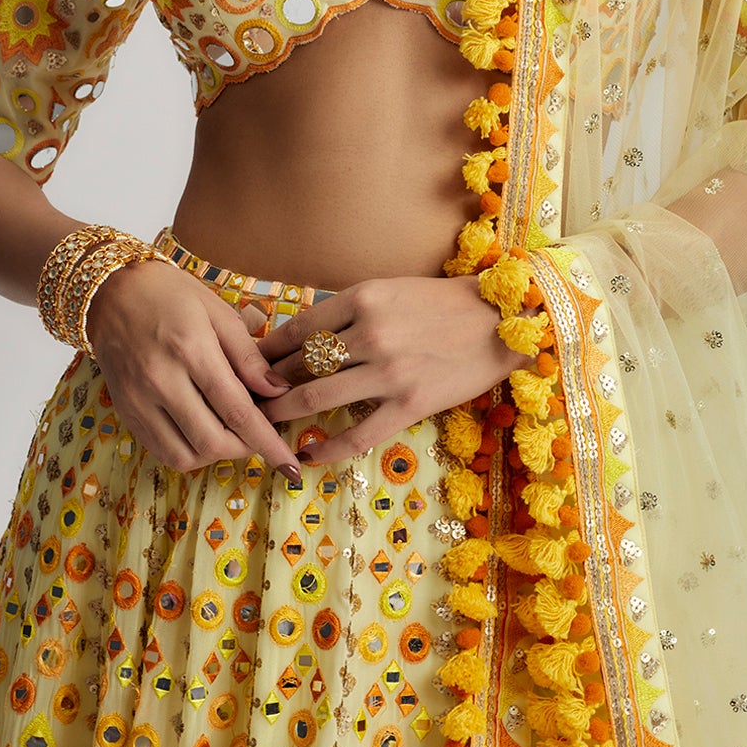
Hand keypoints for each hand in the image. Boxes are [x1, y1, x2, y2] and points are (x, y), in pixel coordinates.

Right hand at [83, 258, 301, 479]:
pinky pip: (161, 451)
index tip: (290, 464)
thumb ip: (248, 356)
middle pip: (212, 442)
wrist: (110, 291)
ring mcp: (138, 400)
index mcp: (191, 351)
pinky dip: (188, 451)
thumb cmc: (170, 293)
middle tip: (259, 435)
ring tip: (230, 433)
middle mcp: (161, 381)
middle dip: (244, 448)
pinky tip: (201, 431)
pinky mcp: (124, 411)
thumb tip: (279, 391)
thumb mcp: (217, 312)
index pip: (237, 411)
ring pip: (184, 456)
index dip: (268, 442)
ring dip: (215, 454)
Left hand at [255, 274, 517, 465]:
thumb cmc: (444, 303)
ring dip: (283, 413)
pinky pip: (358, 433)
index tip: (248, 365)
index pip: (298, 328)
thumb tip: (301, 335)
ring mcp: (389, 371)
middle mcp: (370, 333)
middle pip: (300, 364)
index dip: (267, 350)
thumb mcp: (391, 290)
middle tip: (243, 400)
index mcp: (363, 298)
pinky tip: (308, 456)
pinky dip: (327, 448)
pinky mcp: (410, 404)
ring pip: (318, 396)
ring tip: (263, 425)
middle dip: (266, 384)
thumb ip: (349, 310)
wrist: (503, 320)